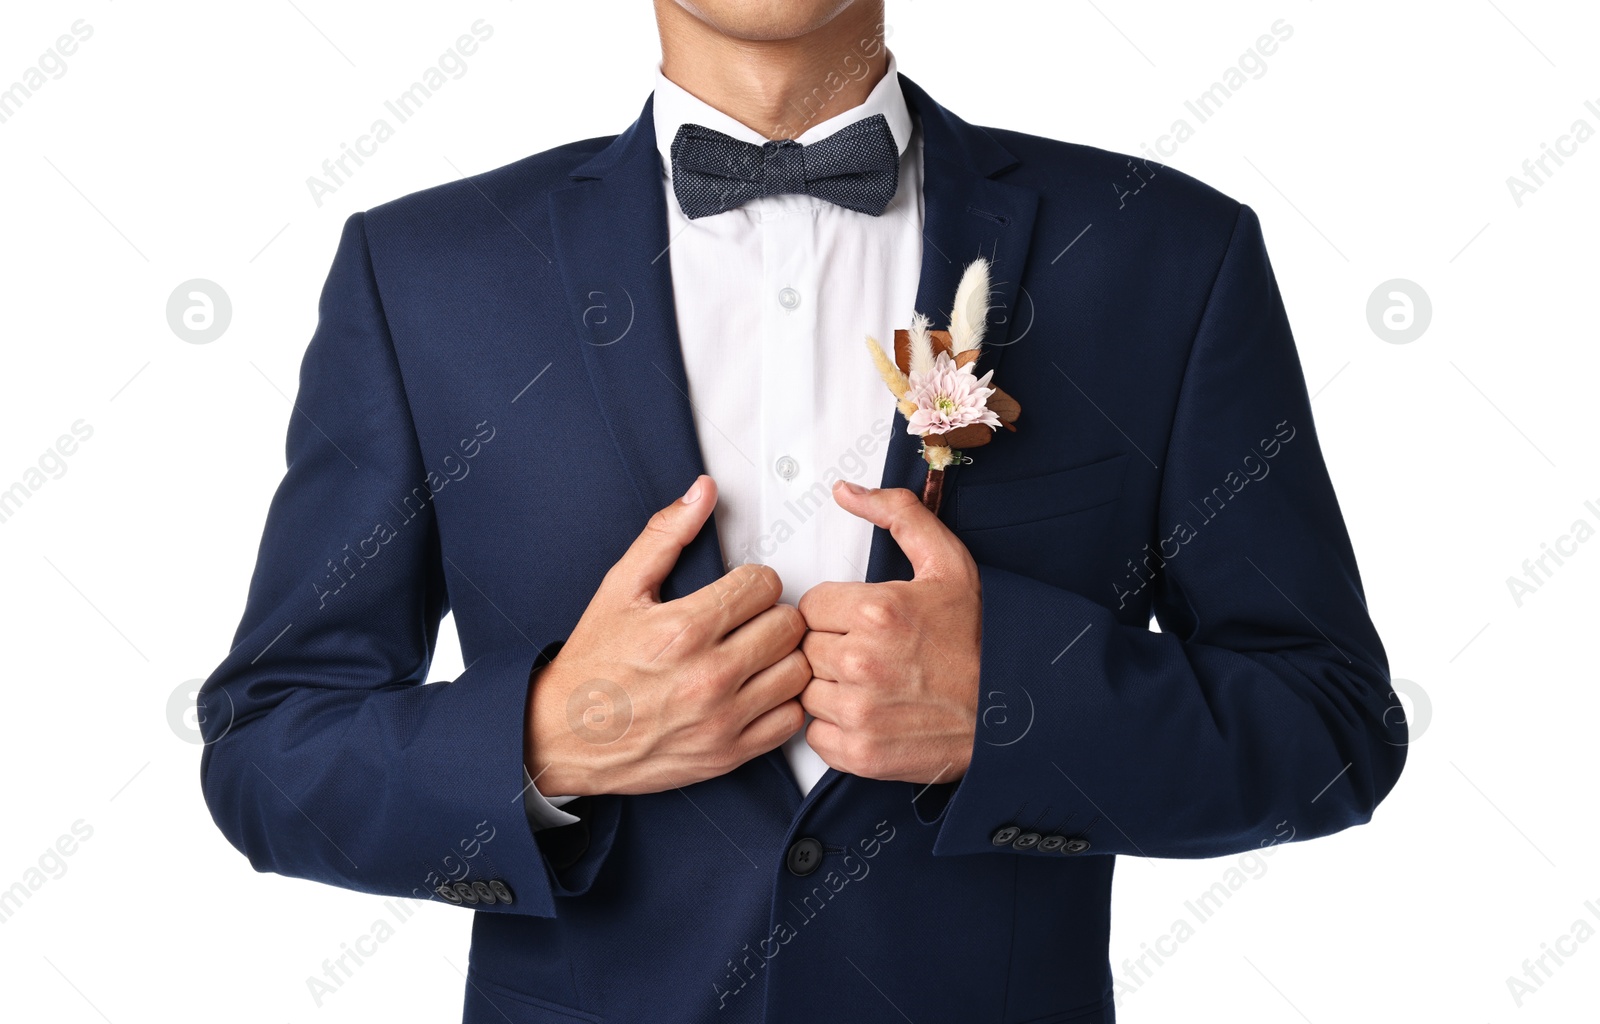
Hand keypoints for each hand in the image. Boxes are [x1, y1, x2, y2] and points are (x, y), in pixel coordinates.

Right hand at [526, 475, 808, 796]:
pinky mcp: (729, 754)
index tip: (740, 591)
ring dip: (783, 658)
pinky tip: (757, 691)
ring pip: (798, 672)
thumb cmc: (592, 666)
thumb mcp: (619, 588)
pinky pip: (790, 721)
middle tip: (749, 621)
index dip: (754, 580)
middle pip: (789, 625)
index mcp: (684, 629)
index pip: (765, 584)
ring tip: (756, 654)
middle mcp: (709, 676)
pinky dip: (782, 704)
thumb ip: (665, 536)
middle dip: (771, 615)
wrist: (563, 737)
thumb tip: (702, 494)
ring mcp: (722, 719)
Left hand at [797, 480, 981, 784]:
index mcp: (877, 611)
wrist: (1014, 710)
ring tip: (872, 685)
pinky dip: (835, 728)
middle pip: (805, 648)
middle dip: (831, 648)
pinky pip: (815, 734)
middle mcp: (862, 661)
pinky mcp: (860, 754)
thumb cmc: (981, 639)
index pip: (810, 606)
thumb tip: (846, 491)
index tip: (862, 623)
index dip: (835, 614)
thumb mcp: (947, 562)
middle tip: (871, 654)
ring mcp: (859, 712)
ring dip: (829, 688)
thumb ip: (896, 514)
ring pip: (806, 691)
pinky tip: (870, 714)